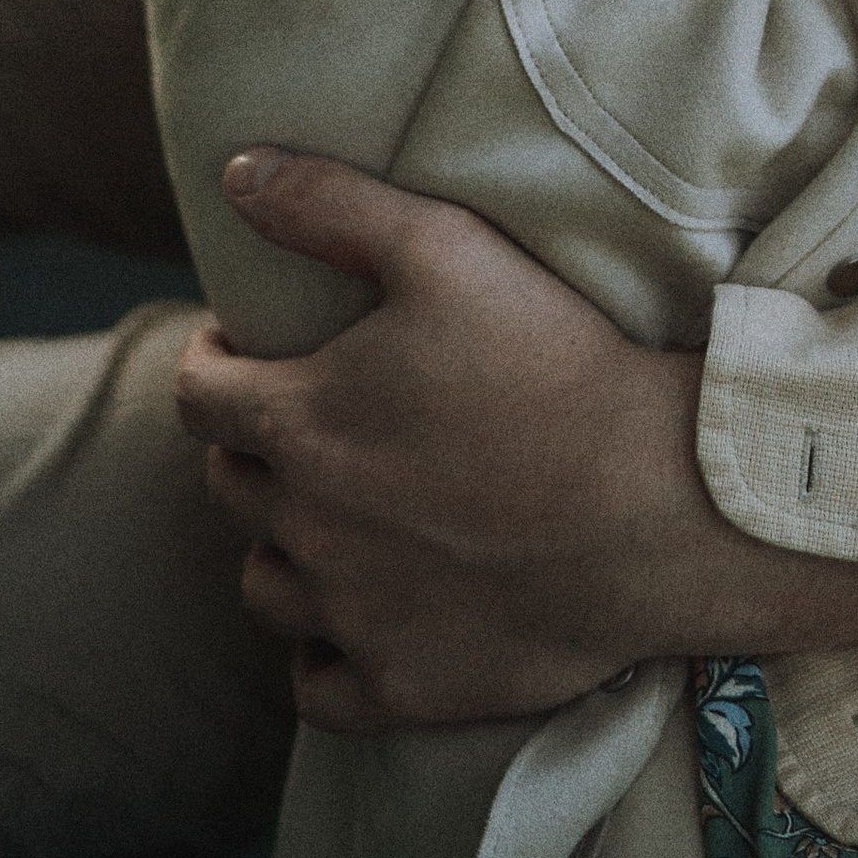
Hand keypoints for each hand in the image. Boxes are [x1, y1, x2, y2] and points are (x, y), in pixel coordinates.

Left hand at [176, 149, 857, 730]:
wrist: (659, 503)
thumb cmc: (557, 362)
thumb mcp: (444, 246)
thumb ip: (329, 203)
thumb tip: (235, 171)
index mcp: (301, 420)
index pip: (198, 396)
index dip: (212, 363)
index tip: (244, 351)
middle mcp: (307, 524)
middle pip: (230, 488)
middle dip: (253, 447)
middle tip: (310, 422)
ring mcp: (351, 613)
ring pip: (266, 586)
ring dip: (284, 548)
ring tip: (332, 519)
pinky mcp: (403, 685)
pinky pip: (316, 686)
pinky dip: (323, 653)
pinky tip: (359, 617)